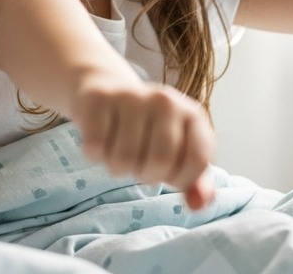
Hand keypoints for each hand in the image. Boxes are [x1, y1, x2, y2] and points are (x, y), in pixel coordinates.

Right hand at [70, 71, 216, 209]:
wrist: (107, 88)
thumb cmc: (146, 129)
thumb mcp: (177, 152)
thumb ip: (194, 181)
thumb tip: (197, 205)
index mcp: (192, 113)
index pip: (197, 158)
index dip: (182, 179)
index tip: (169, 175)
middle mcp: (164, 100)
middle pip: (160, 161)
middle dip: (147, 176)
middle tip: (140, 166)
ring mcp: (131, 96)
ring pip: (124, 159)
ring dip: (118, 168)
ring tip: (119, 153)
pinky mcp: (99, 98)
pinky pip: (95, 147)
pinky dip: (95, 155)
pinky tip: (102, 141)